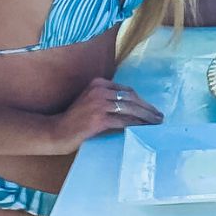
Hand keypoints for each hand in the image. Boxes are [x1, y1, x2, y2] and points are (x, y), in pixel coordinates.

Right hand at [48, 77, 162, 154]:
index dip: (142, 101)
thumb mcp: (90, 101)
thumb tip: (132, 107)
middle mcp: (100, 90)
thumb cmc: (74, 120)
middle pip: (131, 98)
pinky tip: (144, 130)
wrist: (56, 132)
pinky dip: (137, 125)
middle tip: (159, 116)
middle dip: (147, 108)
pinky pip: (124, 121)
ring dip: (146, 117)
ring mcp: (99, 104)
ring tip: (156, 123)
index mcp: (99, 83)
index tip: (151, 109)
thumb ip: (107, 99)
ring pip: (130, 109)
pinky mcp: (99, 119)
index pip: (127, 90)